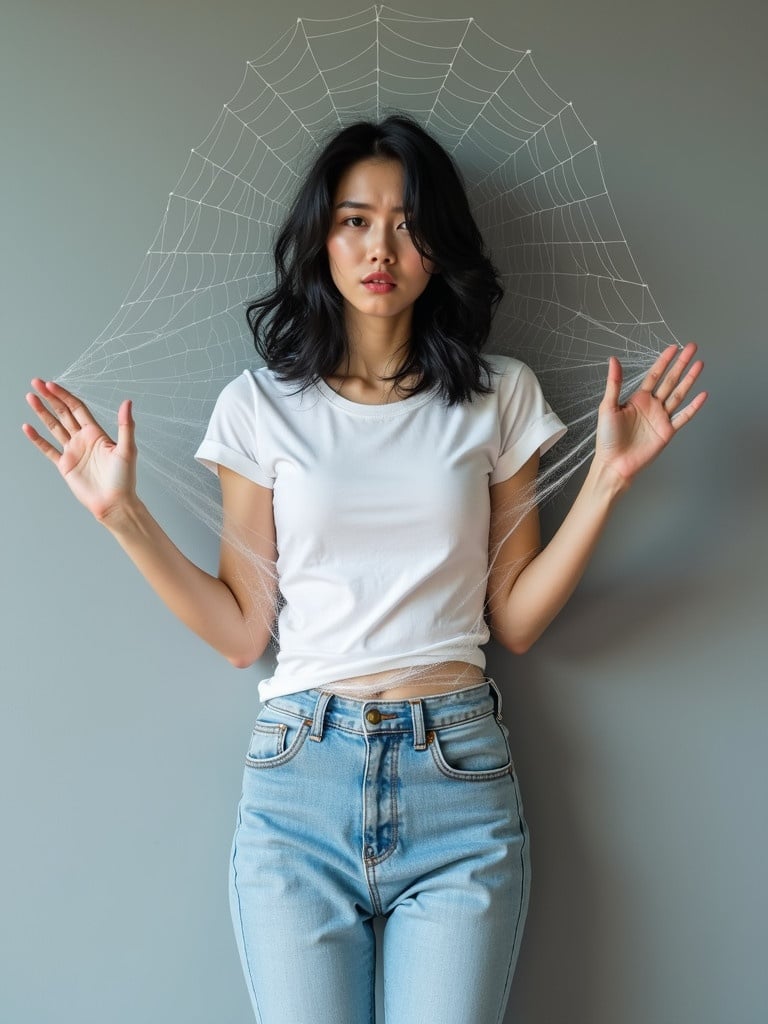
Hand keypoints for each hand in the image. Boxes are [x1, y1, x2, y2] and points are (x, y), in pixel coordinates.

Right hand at [22, 380, 137, 521]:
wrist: (114, 503)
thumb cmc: (124, 478)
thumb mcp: (127, 449)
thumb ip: (125, 426)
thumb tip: (128, 402)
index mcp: (96, 433)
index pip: (77, 408)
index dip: (64, 395)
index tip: (51, 384)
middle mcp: (83, 439)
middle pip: (63, 413)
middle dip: (50, 397)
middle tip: (36, 382)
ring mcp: (73, 451)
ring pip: (54, 427)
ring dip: (42, 412)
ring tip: (30, 397)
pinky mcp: (65, 465)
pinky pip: (48, 449)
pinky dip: (37, 438)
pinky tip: (28, 427)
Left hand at [594, 343, 707, 486]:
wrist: (614, 464)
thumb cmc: (607, 438)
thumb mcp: (608, 406)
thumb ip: (614, 383)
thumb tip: (613, 359)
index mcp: (638, 399)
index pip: (654, 375)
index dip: (664, 361)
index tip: (674, 347)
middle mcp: (652, 406)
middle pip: (670, 381)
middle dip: (681, 364)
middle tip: (692, 348)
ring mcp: (661, 418)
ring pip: (679, 394)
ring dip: (690, 380)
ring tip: (700, 364)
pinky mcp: (667, 432)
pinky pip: (684, 417)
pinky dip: (694, 407)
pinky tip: (703, 395)